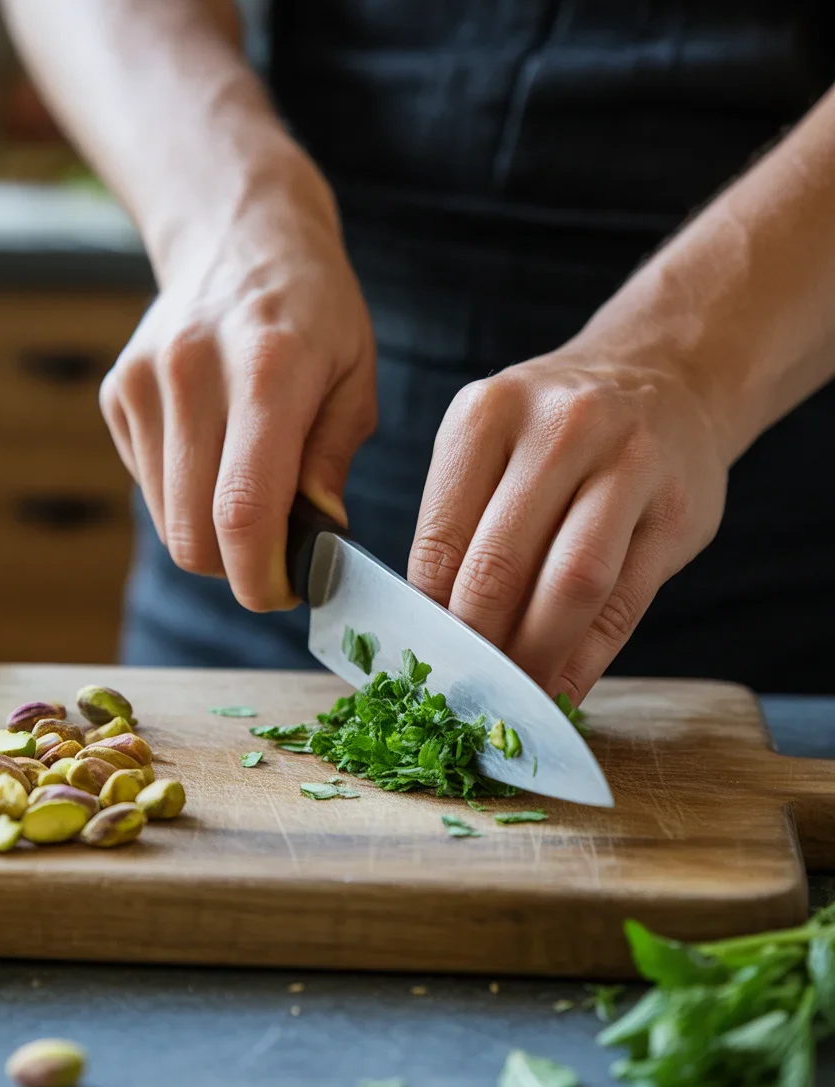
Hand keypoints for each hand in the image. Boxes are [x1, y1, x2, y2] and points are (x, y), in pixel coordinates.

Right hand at [100, 147, 375, 609]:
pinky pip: (149, 488)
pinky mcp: (117, 393)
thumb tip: (313, 543)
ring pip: (166, 521)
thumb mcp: (356, 377)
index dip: (260, 575)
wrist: (239, 235)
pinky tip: (218, 456)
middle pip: (192, 533)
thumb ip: (331, 462)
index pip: (245, 510)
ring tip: (253, 495)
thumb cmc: (316, 311)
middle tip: (278, 554)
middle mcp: (192, 373)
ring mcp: (144, 383)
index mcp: (267, 370)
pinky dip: (186, 498)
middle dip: (236, 567)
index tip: (286, 592)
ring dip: (211, 535)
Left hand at [408, 344, 729, 703]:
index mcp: (488, 413)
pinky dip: (587, 661)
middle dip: (478, 642)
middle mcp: (560, 428)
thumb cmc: (557, 430)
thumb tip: (432, 632)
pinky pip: (624, 605)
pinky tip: (563, 690)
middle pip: (501, 564)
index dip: (429, 614)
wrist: (666, 378)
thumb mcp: (493, 442)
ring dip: (535, 656)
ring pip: (571, 585)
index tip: (423, 659)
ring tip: (512, 694)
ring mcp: (629, 464)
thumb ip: (461, 522)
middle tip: (464, 688)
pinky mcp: (678, 511)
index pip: (441, 538)